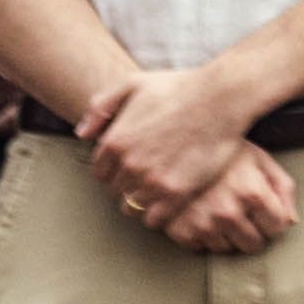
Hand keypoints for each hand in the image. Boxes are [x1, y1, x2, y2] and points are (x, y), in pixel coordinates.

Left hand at [78, 57, 266, 227]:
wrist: (221, 97)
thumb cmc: (179, 87)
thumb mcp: (133, 84)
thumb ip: (101, 107)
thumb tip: (81, 134)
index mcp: (115, 142)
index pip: (100, 173)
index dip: (114, 168)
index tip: (131, 162)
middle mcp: (129, 166)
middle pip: (116, 191)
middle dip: (128, 183)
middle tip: (149, 172)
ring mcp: (152, 182)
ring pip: (132, 208)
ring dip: (142, 200)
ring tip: (159, 187)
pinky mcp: (176, 194)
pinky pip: (154, 220)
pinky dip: (159, 213)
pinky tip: (171, 197)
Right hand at [154, 141, 297, 252]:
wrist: (176, 146)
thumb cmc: (223, 151)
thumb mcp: (259, 159)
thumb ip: (283, 188)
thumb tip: (291, 221)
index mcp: (252, 192)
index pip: (277, 228)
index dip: (273, 218)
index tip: (265, 210)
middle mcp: (228, 212)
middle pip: (254, 245)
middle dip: (253, 230)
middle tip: (243, 211)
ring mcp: (204, 225)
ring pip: (229, 249)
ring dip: (228, 234)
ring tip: (221, 209)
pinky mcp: (182, 233)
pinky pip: (203, 248)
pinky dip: (205, 235)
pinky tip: (204, 214)